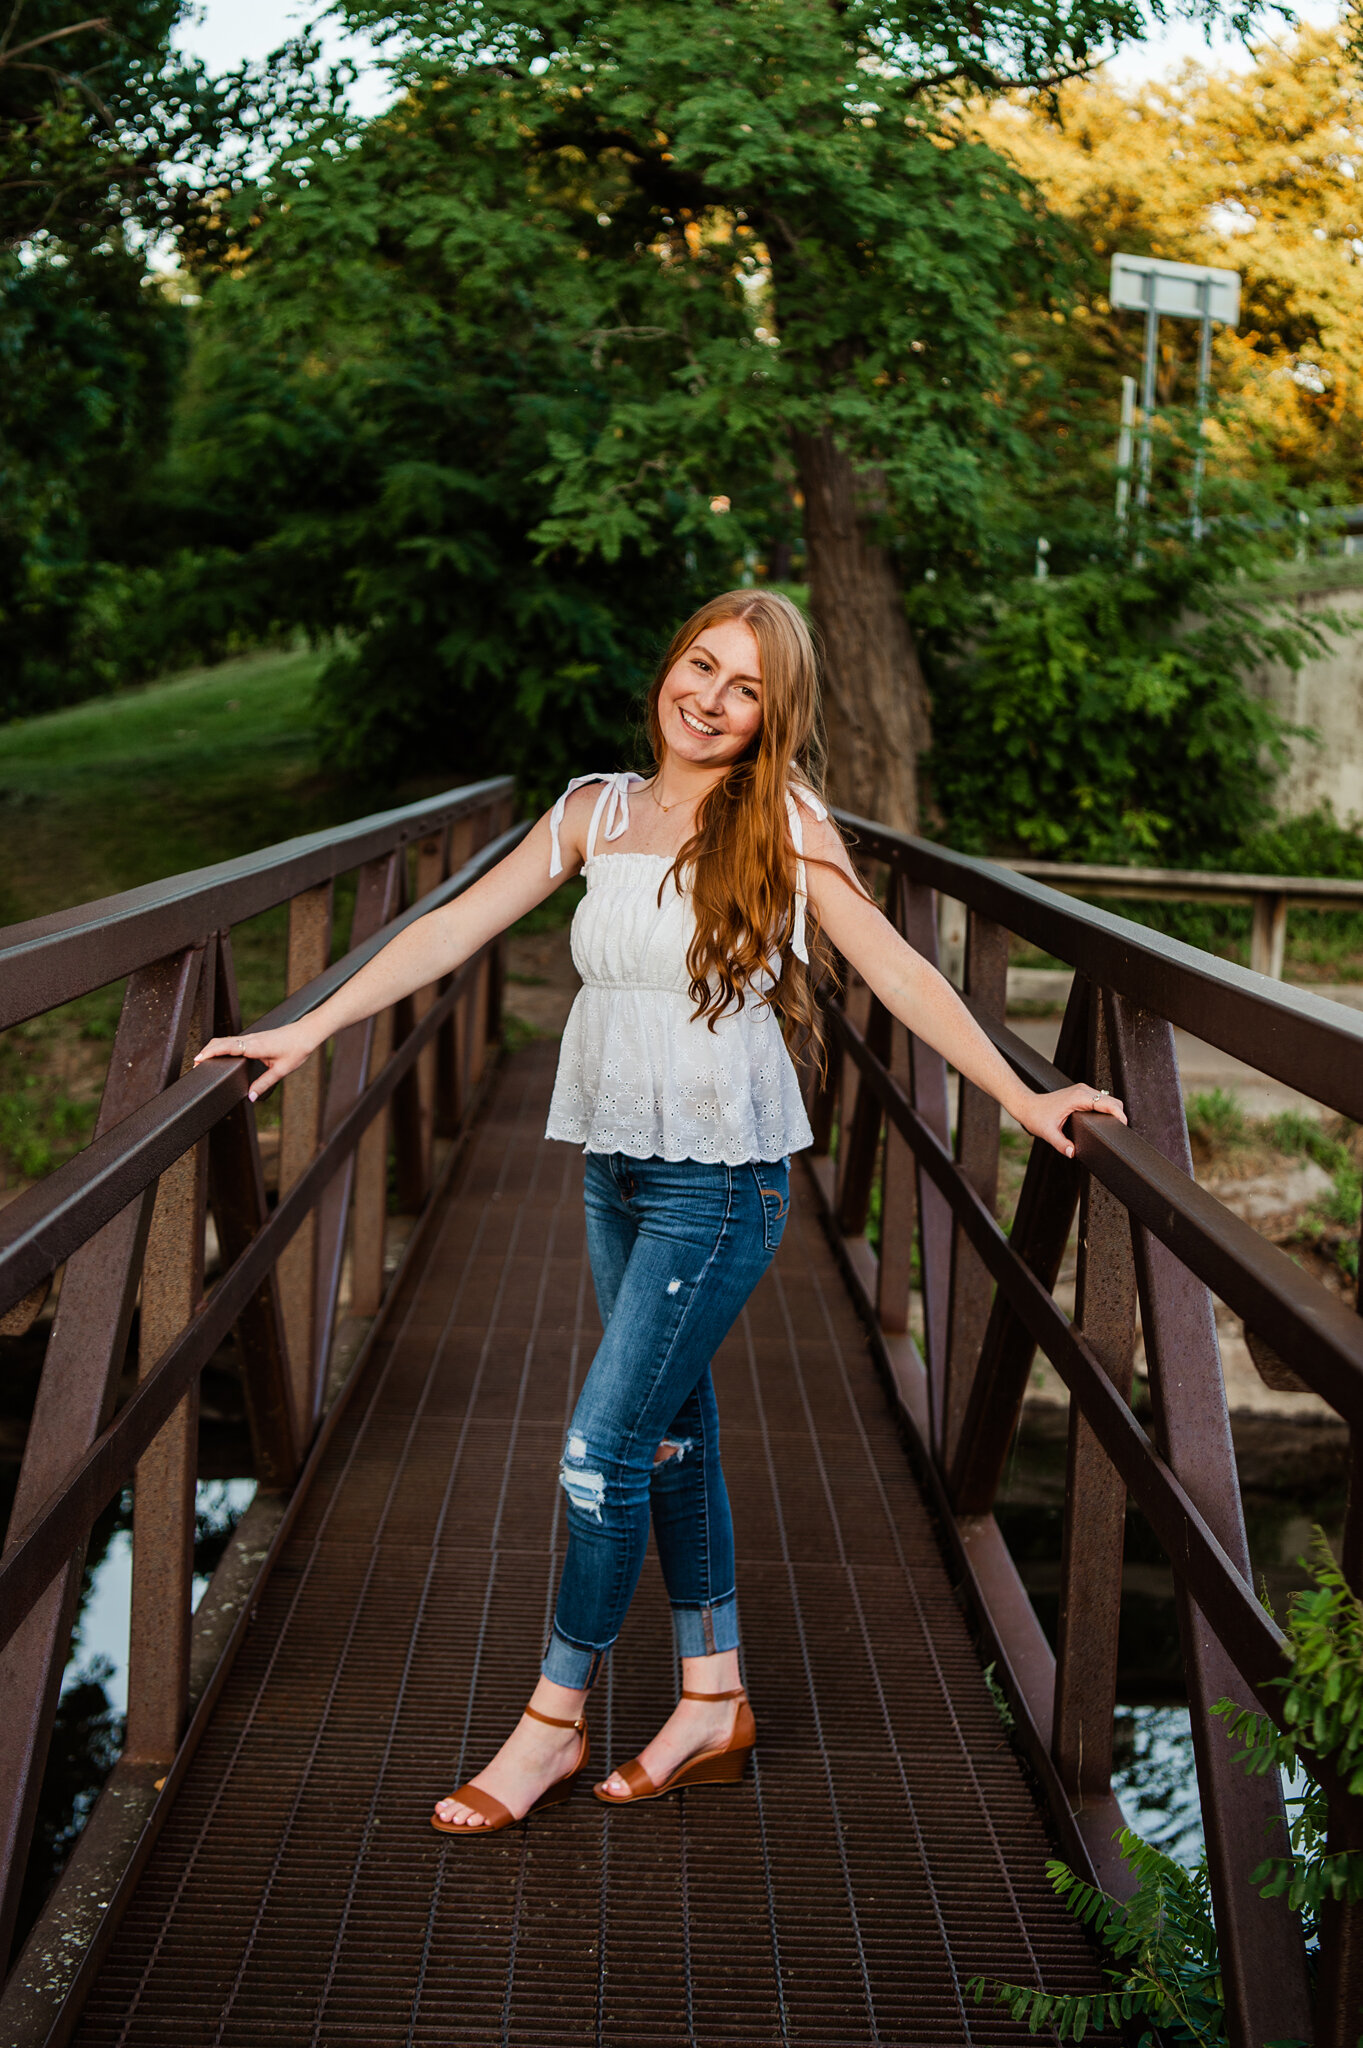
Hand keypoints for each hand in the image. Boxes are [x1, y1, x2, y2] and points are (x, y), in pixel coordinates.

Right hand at [193, 1021, 319, 1101]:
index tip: (198, 1060)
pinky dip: (222, 1045)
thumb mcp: (282, 1070)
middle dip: (206, 1051)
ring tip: (203, 1061)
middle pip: (221, 1042)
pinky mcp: (255, 1037)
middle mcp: (251, 1039)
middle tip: (195, 1065)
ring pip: (226, 1039)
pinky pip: (233, 1040)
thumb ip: (264, 1084)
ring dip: (213, 1048)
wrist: (307, 1032)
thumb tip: (250, 1097)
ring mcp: (252, 1037)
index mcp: (255, 1046)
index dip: (211, 1053)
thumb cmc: (297, 1048)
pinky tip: (220, 1054)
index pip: (227, 1047)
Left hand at [1016, 1083, 1126, 1159]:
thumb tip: (1073, 1153)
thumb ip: (1061, 1144)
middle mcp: (1083, 1090)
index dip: (1119, 1115)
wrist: (1027, 1105)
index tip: (1123, 1127)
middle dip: (1119, 1114)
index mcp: (1078, 1097)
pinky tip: (1104, 1120)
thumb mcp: (1048, 1133)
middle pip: (1112, 1100)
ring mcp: (1082, 1090)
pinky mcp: (1081, 1093)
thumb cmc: (1036, 1116)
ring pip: (1108, 1099)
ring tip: (1113, 1127)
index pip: (1108, 1104)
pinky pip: (1100, 1100)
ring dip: (1113, 1111)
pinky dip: (1106, 1109)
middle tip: (1119, 1132)